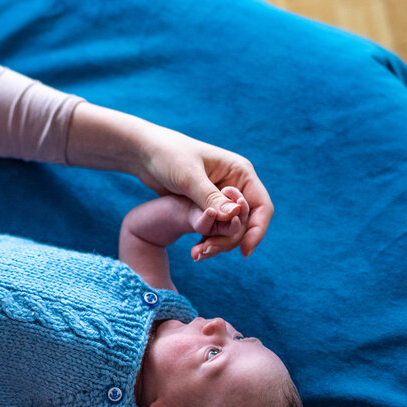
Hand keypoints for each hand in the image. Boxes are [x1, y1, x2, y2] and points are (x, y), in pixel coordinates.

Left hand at [132, 125, 270, 255]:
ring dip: (217, 243)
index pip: (261, 206)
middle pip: (246, 222)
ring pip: (231, 228)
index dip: (257, 230)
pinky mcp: (207, 206)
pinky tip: (194, 250)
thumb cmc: (168, 156)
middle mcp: (235, 185)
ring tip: (196, 253)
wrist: (145, 153)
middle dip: (230, 240)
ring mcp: (221, 196)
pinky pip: (215, 228)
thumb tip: (234, 216)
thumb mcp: (189, 177)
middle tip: (205, 251)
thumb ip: (210, 197)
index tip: (245, 251)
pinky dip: (208, 239)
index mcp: (240, 172)